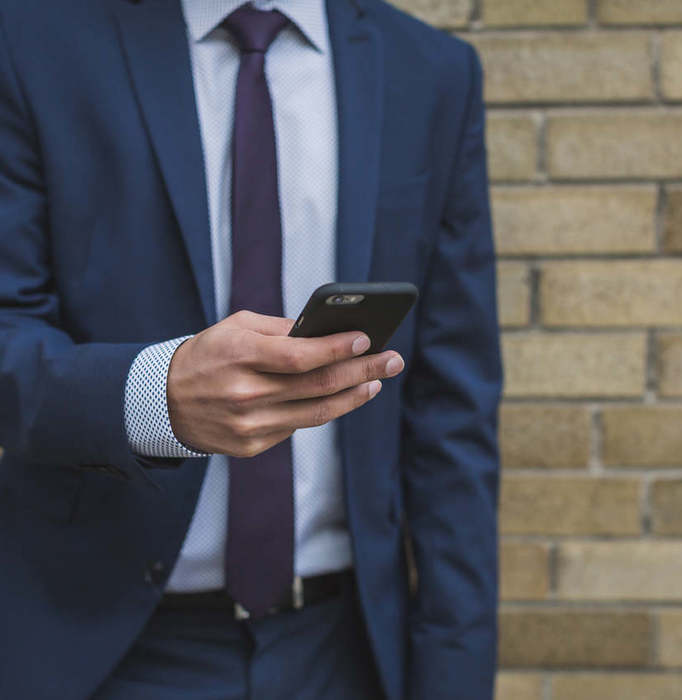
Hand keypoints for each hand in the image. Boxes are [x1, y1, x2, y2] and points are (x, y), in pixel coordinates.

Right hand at [166, 310, 403, 456]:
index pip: (301, 356)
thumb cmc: (206, 356)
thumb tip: (326, 333)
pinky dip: (323, 410)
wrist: (164, 402)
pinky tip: (340, 397)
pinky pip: (297, 426)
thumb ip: (280, 330)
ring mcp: (249, 425)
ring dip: (353, 396)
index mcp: (240, 356)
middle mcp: (246, 394)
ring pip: (317, 413)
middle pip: (318, 385)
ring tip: (376, 382)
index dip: (338, 349)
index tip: (367, 339)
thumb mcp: (235, 328)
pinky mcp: (252, 446)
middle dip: (362, 371)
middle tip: (393, 360)